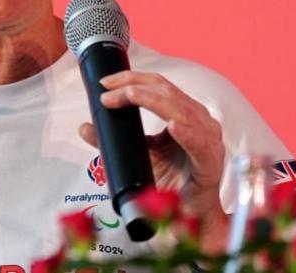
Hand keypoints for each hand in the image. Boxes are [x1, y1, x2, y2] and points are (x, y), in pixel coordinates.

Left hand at [78, 70, 228, 249]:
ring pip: (180, 109)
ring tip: (127, 96)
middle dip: (135, 84)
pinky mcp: (211, 163)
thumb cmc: (173, 184)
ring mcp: (208, 140)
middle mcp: (199, 121)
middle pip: (167, 91)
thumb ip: (114, 140)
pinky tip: (174, 126)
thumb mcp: (140, 156)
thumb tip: (84, 127)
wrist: (194, 215)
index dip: (133, 79)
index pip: (159, 87)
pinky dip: (187, 132)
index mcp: (185, 115)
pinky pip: (199, 143)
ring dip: (151, 100)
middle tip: (108, 89)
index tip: (106, 83)